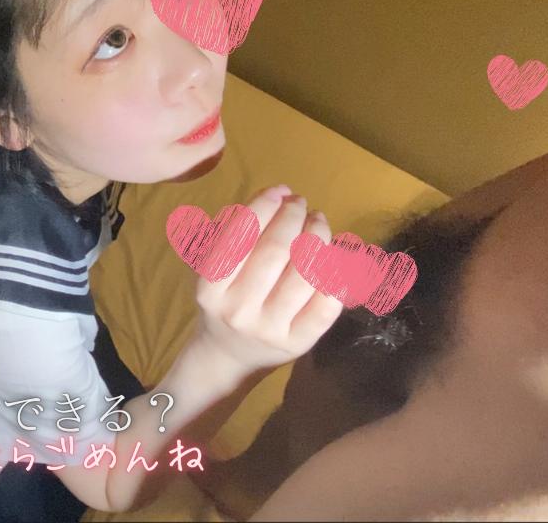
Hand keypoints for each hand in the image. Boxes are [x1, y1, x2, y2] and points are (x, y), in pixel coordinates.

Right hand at [191, 185, 342, 378]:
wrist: (229, 357)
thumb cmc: (224, 301)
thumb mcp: (214, 269)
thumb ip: (235, 233)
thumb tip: (278, 196)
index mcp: (210, 289)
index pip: (238, 238)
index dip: (262, 207)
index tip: (279, 191)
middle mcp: (238, 310)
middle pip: (275, 251)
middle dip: (293, 217)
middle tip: (301, 205)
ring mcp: (270, 329)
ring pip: (305, 274)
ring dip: (318, 237)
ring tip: (318, 222)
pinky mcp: (299, 343)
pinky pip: (326, 304)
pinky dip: (337, 275)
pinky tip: (335, 256)